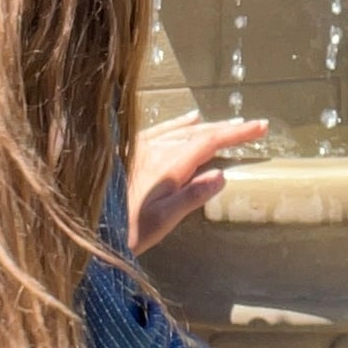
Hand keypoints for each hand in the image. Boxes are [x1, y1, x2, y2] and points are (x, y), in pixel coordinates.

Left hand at [126, 110, 267, 255]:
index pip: (210, 142)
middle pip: (199, 132)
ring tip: (231, 123)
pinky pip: (162, 128)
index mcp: (169, 165)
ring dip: (209, 125)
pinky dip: (180, 122)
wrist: (87, 223)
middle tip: (255, 125)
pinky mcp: (131, 148)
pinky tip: (190, 118)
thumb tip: (222, 175)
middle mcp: (157, 149)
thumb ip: (192, 197)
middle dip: (229, 128)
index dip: (237, 134)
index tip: (261, 127)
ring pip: (182, 129)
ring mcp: (142, 146)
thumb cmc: (127, 229)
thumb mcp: (163, 220)